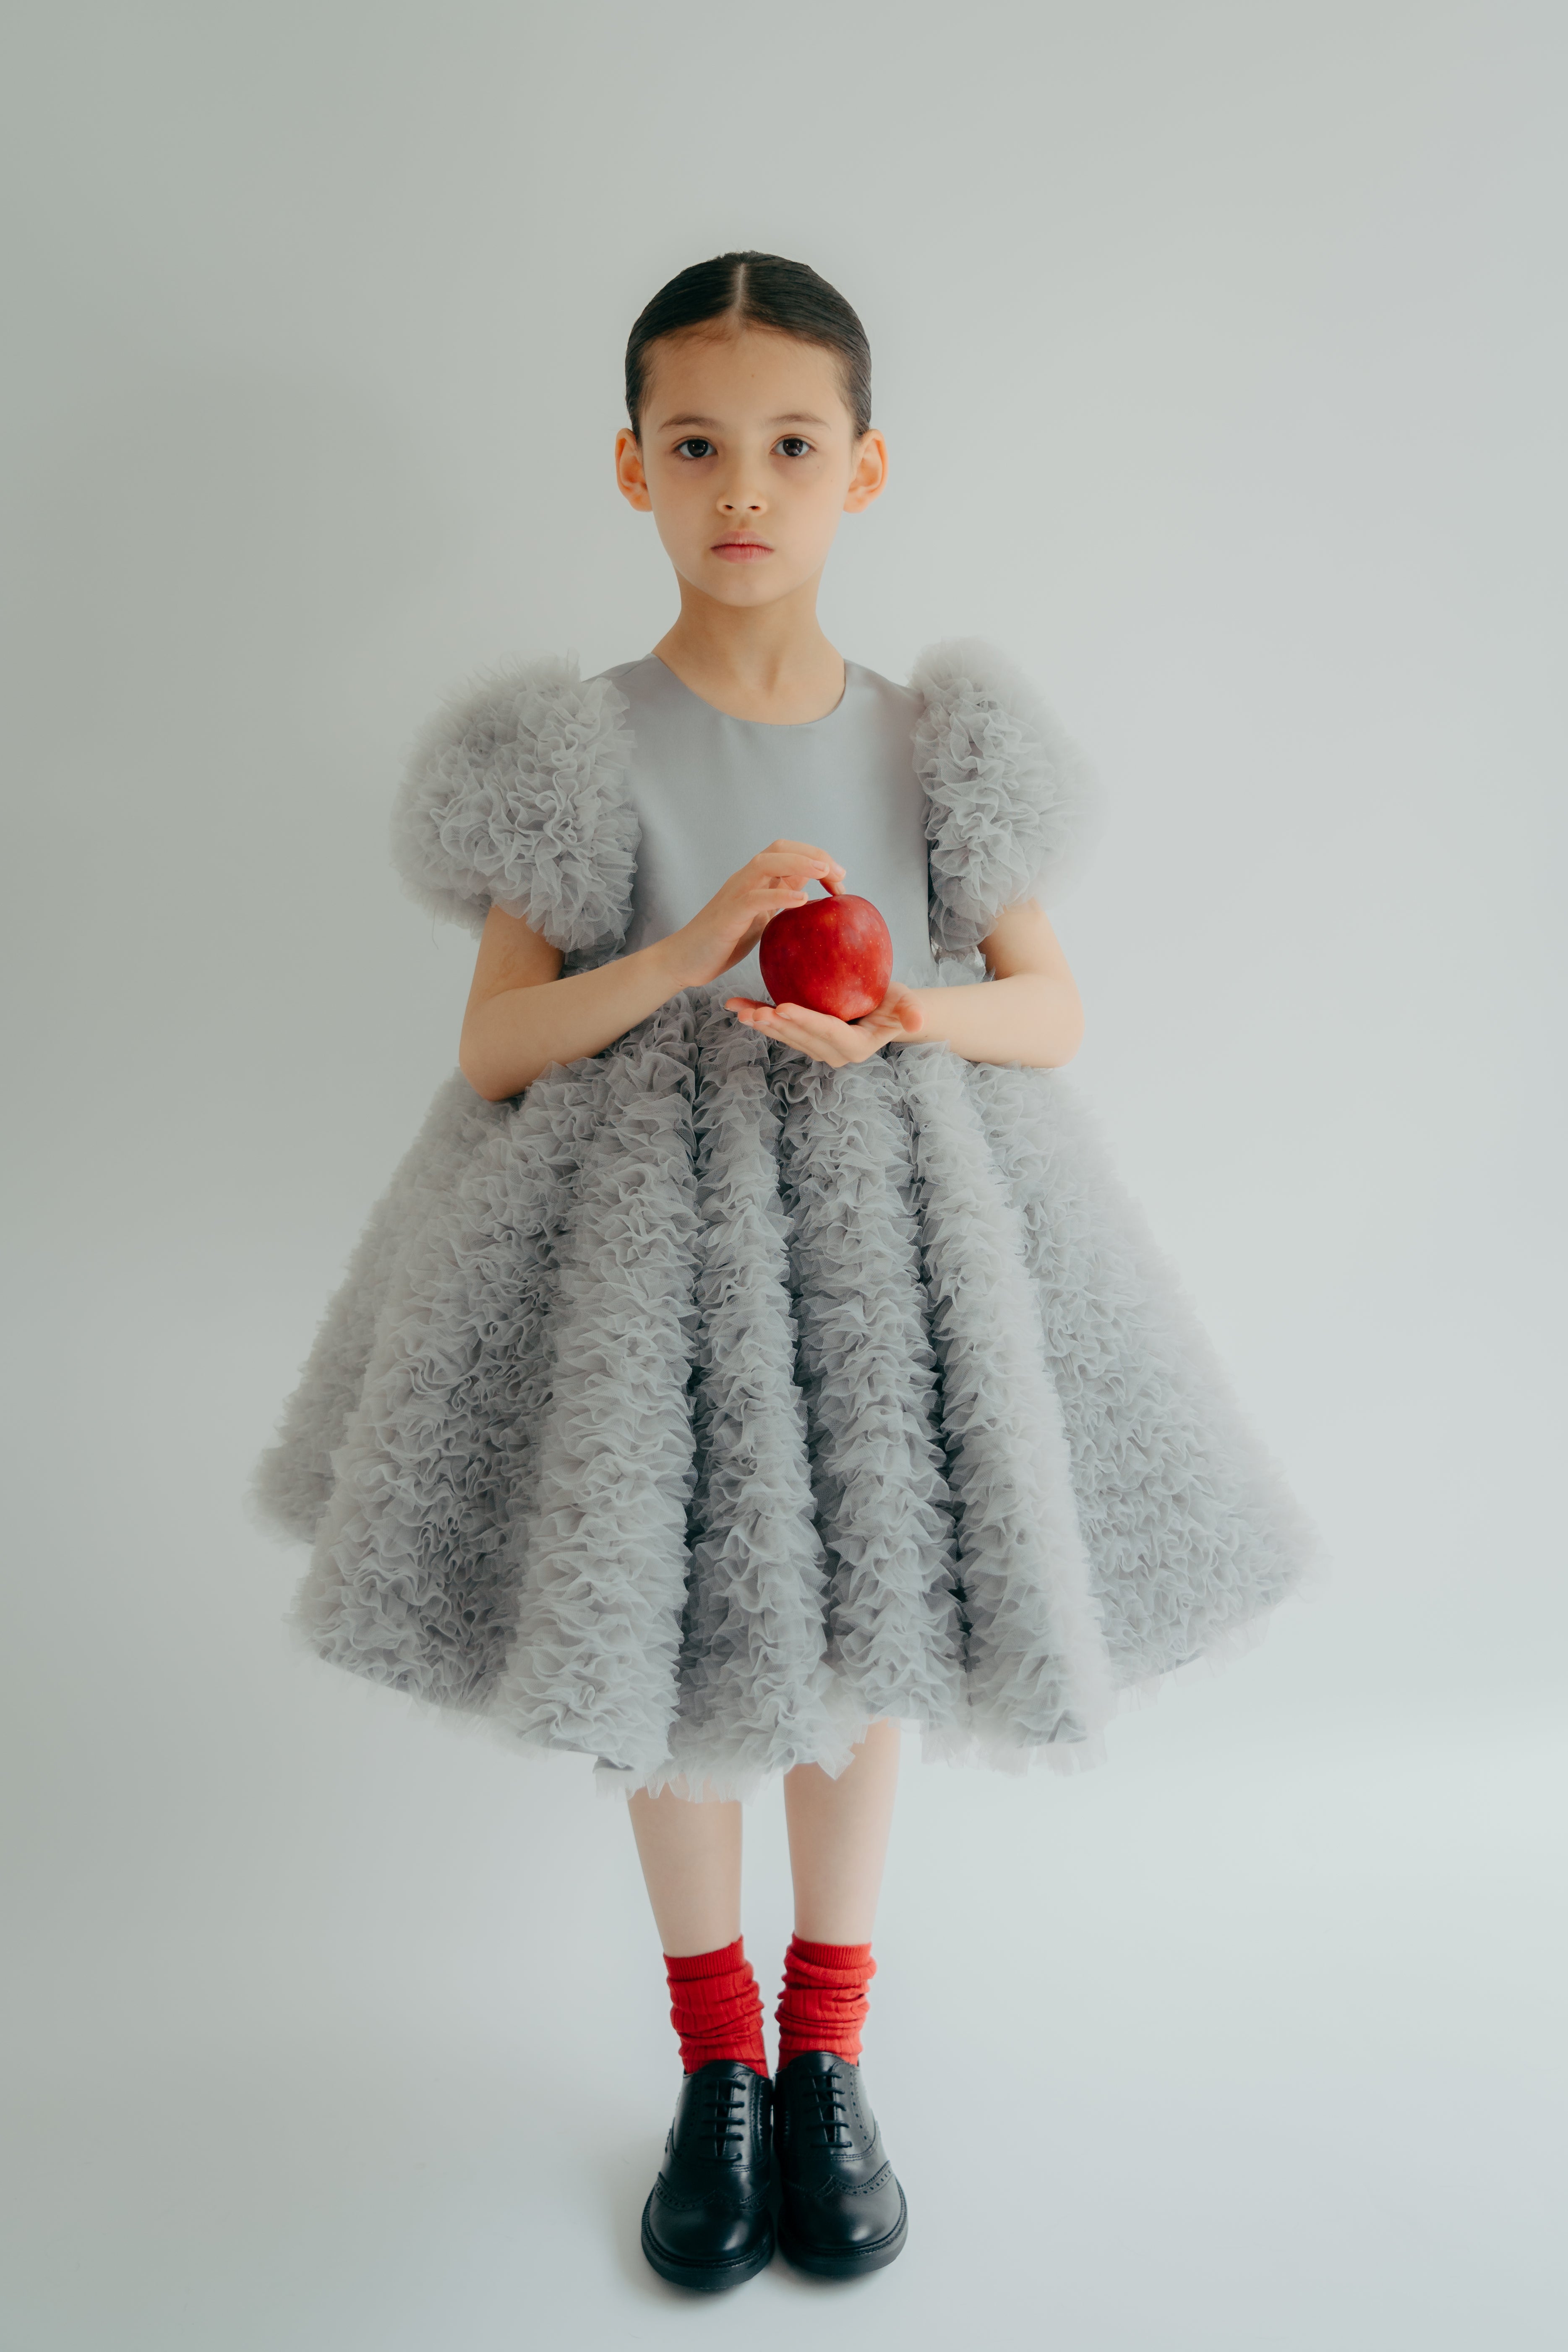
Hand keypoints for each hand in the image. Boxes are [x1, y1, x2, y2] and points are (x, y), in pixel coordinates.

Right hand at [660, 840, 845, 989]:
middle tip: (840, 873)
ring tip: (825, 871)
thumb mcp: (759, 920)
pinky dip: (781, 894)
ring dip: (799, 863)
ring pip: (766, 863)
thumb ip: (778, 903)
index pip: (787, 853)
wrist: (684, 960)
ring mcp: (734, 894)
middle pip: (779, 849)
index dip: (816, 857)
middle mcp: (744, 880)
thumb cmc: (723, 942)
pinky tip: (803, 900)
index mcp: (754, 881)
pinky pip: (755, 897)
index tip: (841, 878)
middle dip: (813, 854)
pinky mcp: (728, 914)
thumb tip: (807, 892)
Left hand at [724, 981, 925, 1066]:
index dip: (806, 1020)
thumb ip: (911, 1011)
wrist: (883, 1009)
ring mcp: (815, 1049)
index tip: (784, 1006)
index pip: (828, 1031)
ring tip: (740, 1010)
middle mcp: (832, 1054)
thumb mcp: (907, 1002)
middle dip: (777, 1025)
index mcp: (855, 1047)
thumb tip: (916, 1021)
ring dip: (762, 1025)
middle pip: (801, 1037)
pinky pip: (779, 1029)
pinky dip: (758, 1018)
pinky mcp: (803, 1039)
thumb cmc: (895, 1001)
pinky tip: (737, 1006)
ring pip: (785, 1037)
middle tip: (755, 1011)